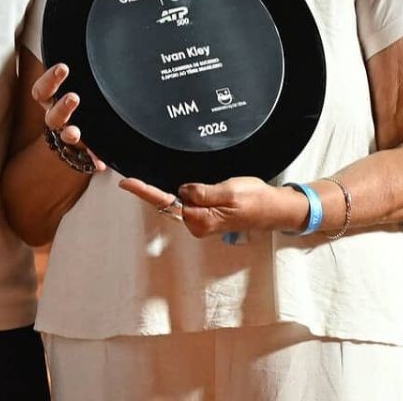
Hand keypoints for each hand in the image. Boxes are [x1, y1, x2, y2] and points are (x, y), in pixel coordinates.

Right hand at [31, 62, 104, 170]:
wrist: (79, 131)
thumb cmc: (79, 98)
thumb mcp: (77, 82)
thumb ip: (81, 69)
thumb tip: (93, 35)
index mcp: (52, 100)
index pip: (42, 91)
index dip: (50, 80)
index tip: (63, 68)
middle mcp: (56, 118)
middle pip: (52, 114)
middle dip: (62, 106)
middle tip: (74, 98)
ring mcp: (67, 134)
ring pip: (64, 134)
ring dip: (71, 133)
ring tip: (75, 133)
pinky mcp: (82, 150)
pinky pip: (85, 157)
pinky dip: (92, 158)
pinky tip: (99, 162)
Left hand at [118, 175, 304, 238]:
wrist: (275, 209)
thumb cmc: (256, 199)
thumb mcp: (229, 191)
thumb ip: (202, 192)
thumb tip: (182, 191)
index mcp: (201, 219)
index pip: (166, 202)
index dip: (145, 191)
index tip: (127, 183)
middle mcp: (198, 224)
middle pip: (168, 203)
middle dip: (154, 191)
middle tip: (134, 180)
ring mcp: (202, 222)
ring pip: (180, 202)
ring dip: (172, 192)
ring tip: (181, 181)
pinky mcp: (208, 217)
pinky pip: (189, 203)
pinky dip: (185, 193)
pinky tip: (186, 188)